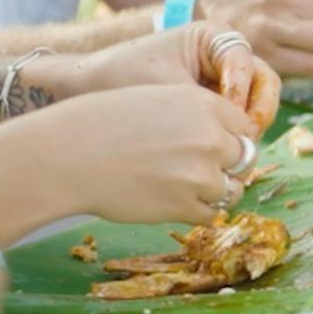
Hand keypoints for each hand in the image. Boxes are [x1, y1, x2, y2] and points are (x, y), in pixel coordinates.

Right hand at [0, 86, 261, 229]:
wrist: (67, 154)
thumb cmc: (103, 123)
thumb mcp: (158, 99)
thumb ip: (197, 117)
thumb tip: (229, 140)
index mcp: (204, 104)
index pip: (245, 127)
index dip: (232, 139)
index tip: (218, 148)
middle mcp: (210, 138)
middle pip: (244, 159)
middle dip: (228, 167)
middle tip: (200, 171)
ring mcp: (200, 174)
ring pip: (231, 190)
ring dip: (212, 191)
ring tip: (179, 185)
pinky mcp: (184, 205)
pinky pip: (208, 214)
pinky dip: (193, 210)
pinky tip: (167, 199)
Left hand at [52, 24, 279, 135]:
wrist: (86, 90)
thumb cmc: (121, 78)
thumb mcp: (167, 89)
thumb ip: (208, 108)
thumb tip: (244, 134)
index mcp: (212, 37)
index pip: (246, 60)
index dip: (241, 88)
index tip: (227, 111)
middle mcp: (224, 56)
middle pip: (263, 81)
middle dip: (258, 109)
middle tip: (247, 134)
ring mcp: (223, 81)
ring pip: (256, 102)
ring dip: (249, 126)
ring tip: (233, 147)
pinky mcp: (215, 104)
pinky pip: (239, 119)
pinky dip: (235, 135)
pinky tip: (221, 152)